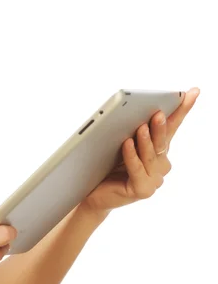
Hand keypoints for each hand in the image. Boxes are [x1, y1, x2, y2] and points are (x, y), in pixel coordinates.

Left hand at [81, 87, 199, 213]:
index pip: (172, 125)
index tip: (192, 91)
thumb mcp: (118, 142)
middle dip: (162, 125)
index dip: (182, 109)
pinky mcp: (142, 190)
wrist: (91, 191)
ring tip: (141, 126)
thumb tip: (133, 106)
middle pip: (162, 140)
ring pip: (151, 156)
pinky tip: (126, 143)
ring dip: (146, 140)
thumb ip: (129, 128)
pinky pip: (137, 170)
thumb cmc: (105, 164)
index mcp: (157, 148)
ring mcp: (154, 179)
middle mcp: (160, 163)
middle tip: (158, 112)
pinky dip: (132, 156)